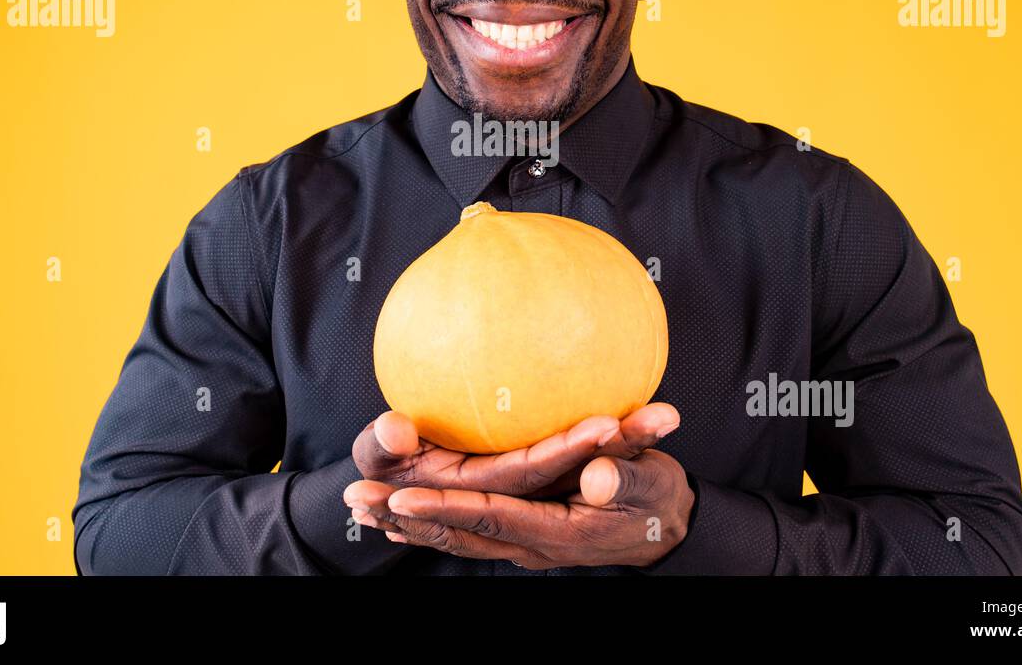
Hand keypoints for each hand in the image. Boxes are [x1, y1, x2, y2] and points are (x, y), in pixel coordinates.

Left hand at [352, 447, 694, 568]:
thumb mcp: (652, 483)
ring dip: (407, 524)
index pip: (489, 517)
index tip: (402, 493)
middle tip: (357, 498)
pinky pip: (467, 537)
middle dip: (404, 518)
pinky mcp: (522, 538)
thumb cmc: (658, 499)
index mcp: (556, 530)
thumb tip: (603, 474)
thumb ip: (628, 475)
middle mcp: (530, 546)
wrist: (665, 531)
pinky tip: (400, 521)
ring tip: (363, 507)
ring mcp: (523, 546)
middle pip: (457, 534)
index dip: (445, 507)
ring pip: (455, 539)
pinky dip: (430, 529)